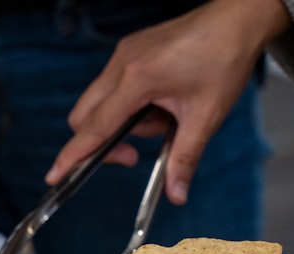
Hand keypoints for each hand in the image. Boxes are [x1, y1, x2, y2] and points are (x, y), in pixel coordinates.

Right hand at [45, 0, 290, 204]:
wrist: (239, 18)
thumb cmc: (225, 58)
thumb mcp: (206, 116)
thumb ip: (184, 158)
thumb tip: (176, 194)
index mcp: (138, 79)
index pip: (95, 127)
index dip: (73, 155)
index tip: (54, 175)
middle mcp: (121, 64)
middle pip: (85, 116)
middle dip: (102, 142)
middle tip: (133, 154)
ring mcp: (123, 54)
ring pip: (100, 104)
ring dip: (122, 123)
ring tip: (163, 119)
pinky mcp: (129, 50)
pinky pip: (113, 87)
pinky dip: (129, 105)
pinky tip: (160, 102)